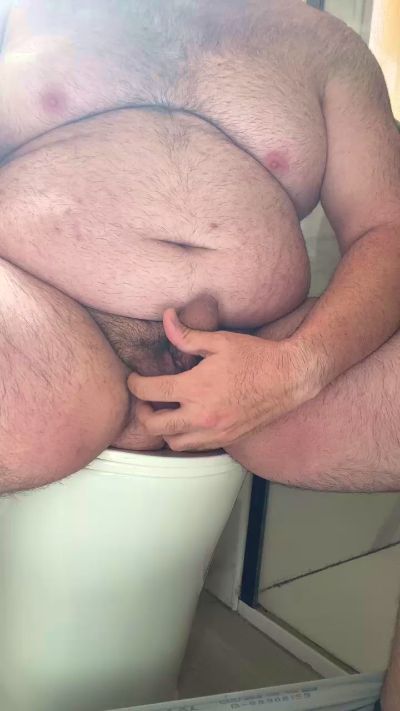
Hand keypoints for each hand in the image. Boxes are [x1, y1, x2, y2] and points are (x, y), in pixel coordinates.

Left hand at [128, 308, 316, 451]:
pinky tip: (188, 420)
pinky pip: (196, 446)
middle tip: (144, 400)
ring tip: (165, 412)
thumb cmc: (256, 356)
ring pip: (174, 442)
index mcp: (196, 388)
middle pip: (154, 425)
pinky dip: (184, 437)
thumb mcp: (220, 340)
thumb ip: (188, 335)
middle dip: (142, 412)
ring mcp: (215, 431)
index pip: (150, 391)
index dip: (134, 384)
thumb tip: (166, 318)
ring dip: (163, 429)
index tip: (134, 379)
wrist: (291, 377)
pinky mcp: (228, 439)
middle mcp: (202, 415)